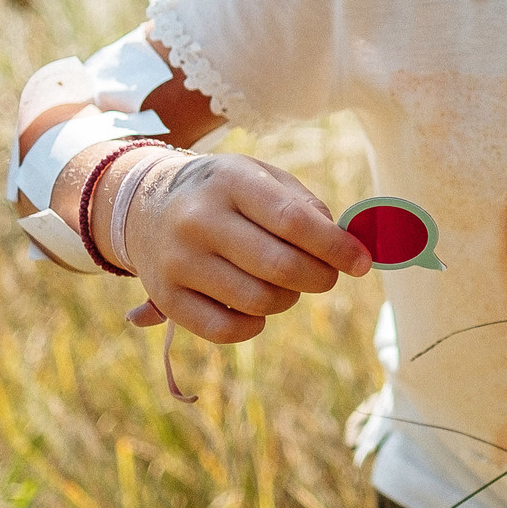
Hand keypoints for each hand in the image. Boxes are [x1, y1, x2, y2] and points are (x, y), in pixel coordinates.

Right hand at [121, 153, 370, 343]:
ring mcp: (178, 262)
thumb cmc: (224, 192)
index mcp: (230, 182)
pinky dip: (254, 325)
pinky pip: (227, 330)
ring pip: (259, 301)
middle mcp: (198, 220)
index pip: (294, 222)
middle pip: (280, 267)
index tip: (362, 263)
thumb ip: (305, 206)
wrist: (144, 203)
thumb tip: (345, 246)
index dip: (336, 247)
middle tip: (326, 276)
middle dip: (319, 277)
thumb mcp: (261, 177)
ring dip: (288, 299)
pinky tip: (257, 308)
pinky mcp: (167, 298)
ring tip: (285, 284)